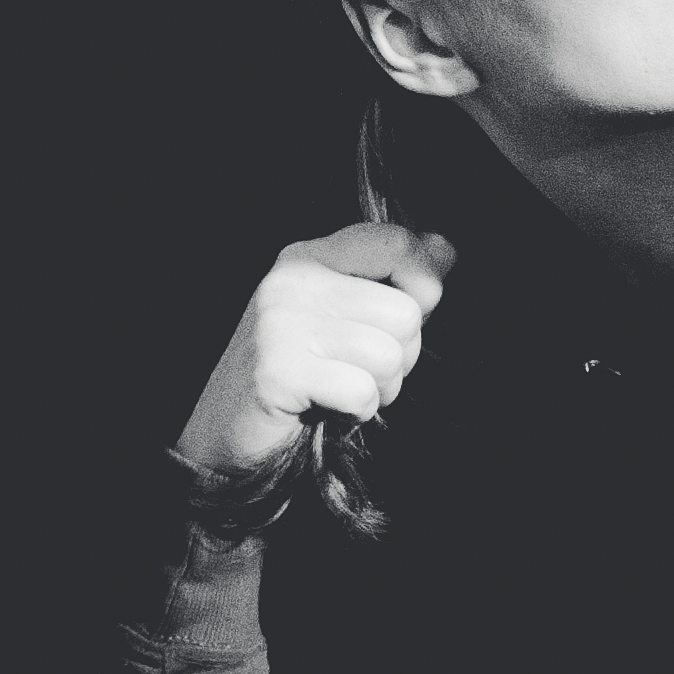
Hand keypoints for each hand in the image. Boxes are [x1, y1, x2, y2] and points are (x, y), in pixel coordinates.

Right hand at [174, 222, 459, 481]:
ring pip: (389, 354)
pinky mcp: (278, 370)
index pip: (398, 243)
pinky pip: (361, 390)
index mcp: (311, 257)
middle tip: (358, 369)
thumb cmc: (305, 372)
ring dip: (380, 388)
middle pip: (405, 313)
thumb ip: (397, 280)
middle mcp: (293, 280)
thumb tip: (444, 249)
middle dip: (401, 356)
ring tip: (341, 388)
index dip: (425, 283)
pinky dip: (357, 411)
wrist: (229, 430)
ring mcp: (281, 323)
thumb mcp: (351, 315)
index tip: (406, 319)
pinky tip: (328, 408)